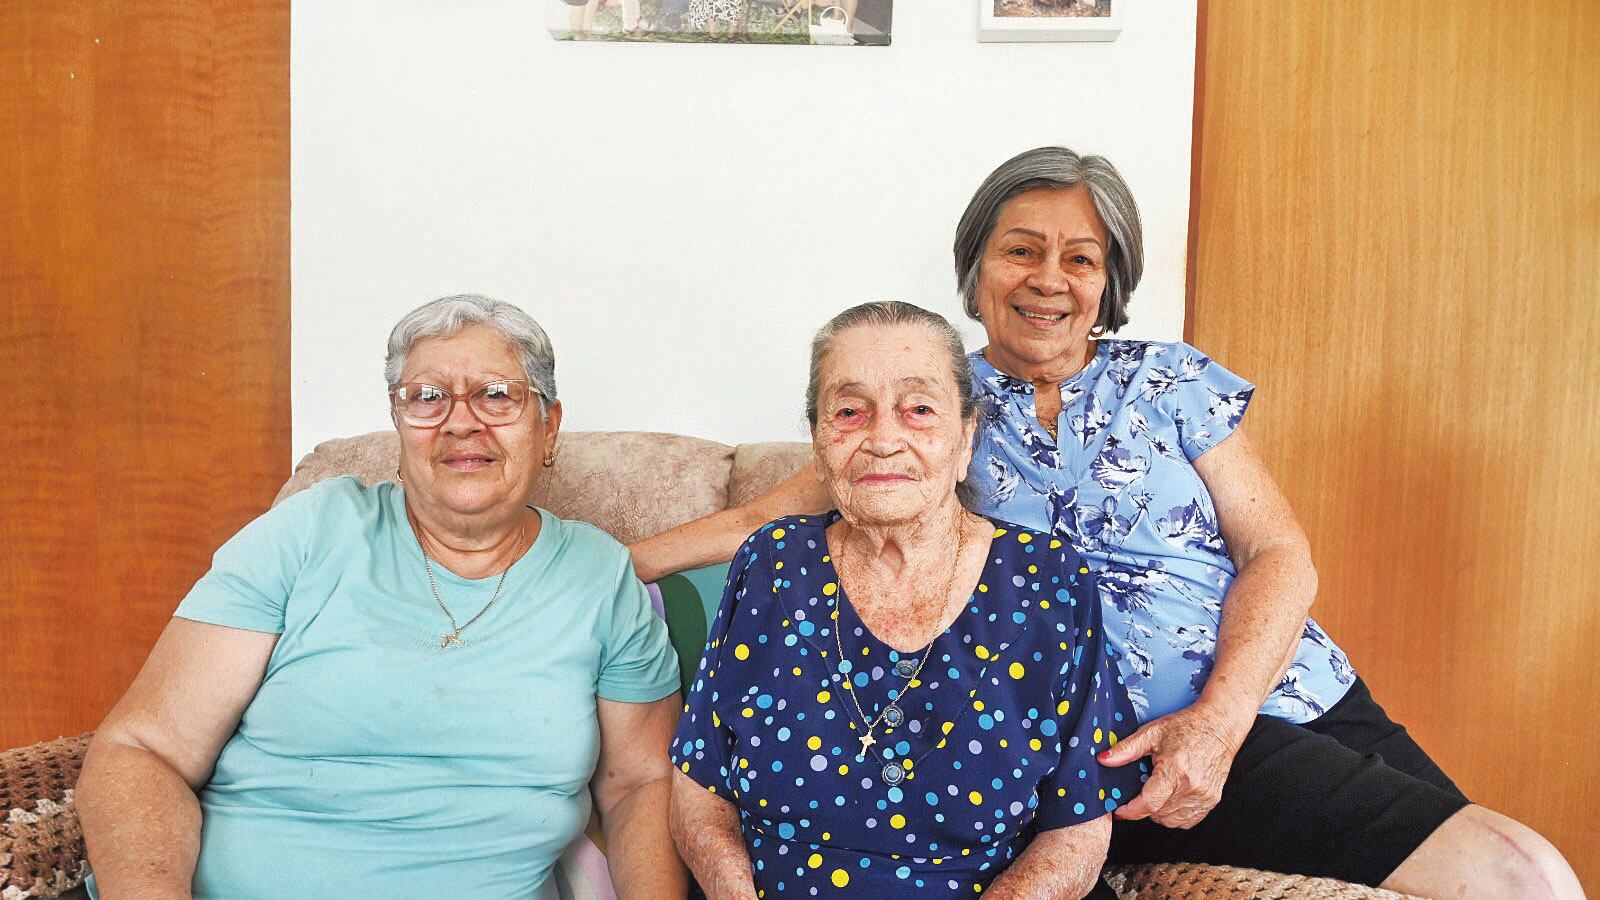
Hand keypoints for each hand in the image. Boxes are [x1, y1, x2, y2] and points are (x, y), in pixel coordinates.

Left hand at [1096, 701, 1250, 828]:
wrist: (1219, 725)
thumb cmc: (1187, 726)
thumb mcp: (1152, 732)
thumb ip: (1126, 749)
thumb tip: (1104, 760)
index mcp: (1175, 771)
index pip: (1148, 804)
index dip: (1130, 811)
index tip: (1120, 810)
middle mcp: (1192, 787)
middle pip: (1158, 814)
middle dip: (1143, 807)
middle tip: (1140, 789)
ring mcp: (1204, 796)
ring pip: (1172, 820)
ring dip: (1159, 812)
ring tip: (1157, 791)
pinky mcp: (1212, 800)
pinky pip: (1187, 820)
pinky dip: (1175, 814)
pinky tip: (1171, 797)